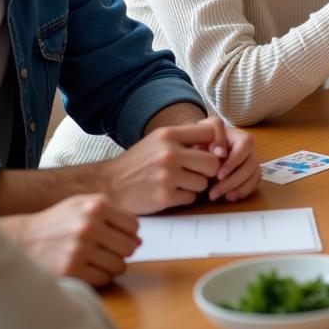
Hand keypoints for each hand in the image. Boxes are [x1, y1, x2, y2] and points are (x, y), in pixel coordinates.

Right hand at [0, 194, 139, 287]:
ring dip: (111, 266)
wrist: (24, 239)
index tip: (115, 236)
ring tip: (96, 260)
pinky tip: (87, 268)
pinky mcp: (70, 270)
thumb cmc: (59, 222)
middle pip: (129, 247)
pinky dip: (99, 277)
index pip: (134, 226)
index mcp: (96, 206)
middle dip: (122, 251)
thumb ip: (115, 217)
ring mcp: (79, 249)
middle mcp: (89, 226)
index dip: (127, 234)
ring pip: (119, 266)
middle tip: (107, 251)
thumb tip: (140, 241)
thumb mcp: (84, 207)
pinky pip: (103, 279)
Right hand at [99, 121, 227, 213]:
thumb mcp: (158, 140)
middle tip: (195, 172)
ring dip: (195, 185)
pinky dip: (184, 197)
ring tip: (177, 182)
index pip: (211, 131)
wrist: (108, 185)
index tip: (210, 152)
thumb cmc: (138, 162)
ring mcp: (167, 176)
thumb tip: (220, 146)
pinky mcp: (164, 197)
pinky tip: (169, 193)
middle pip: (213, 162)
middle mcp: (168, 153)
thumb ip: (186, 138)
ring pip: (204, 182)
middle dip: (208, 170)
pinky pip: (191, 198)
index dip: (215, 143)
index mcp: (168, 134)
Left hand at [206, 123, 260, 202]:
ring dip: (240, 188)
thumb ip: (214, 137)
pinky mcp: (250, 173)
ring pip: (254, 174)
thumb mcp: (204, 133)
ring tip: (223, 197)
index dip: (235, 161)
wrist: (200, 151)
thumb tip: (221, 153)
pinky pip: (254, 182)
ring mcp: (250, 160)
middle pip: (251, 163)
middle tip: (215, 192)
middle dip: (234, 180)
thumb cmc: (202, 140)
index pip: (246, 144)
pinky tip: (230, 197)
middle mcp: (248, 148)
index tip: (219, 175)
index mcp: (239, 136)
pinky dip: (244, 191)